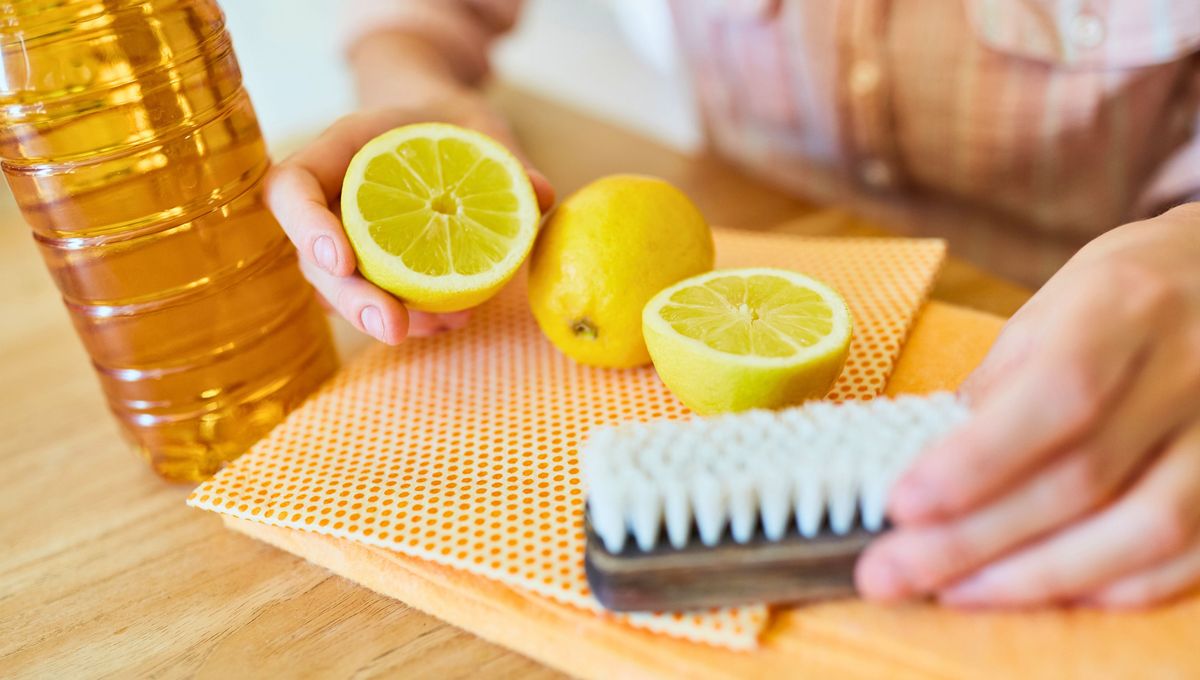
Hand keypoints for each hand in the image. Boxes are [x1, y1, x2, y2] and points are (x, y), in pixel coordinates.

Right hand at [266, 93, 553, 343]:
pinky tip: (453, 322)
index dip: (306, 226)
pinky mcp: (369, 268)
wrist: (440, 130)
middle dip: (351, 301)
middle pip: (312, 260)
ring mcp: (343, 239)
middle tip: (395, 330)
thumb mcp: (481, 123)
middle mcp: (330, 199)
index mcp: (339, 150)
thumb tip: (540, 194)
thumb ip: (507, 155)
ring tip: (443, 328)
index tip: (342, 260)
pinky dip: (412, 317)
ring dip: (382, 319)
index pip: (291, 187)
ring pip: (338, 292)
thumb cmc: (450, 120)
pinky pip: (375, 299)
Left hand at [856, 203, 1199, 607]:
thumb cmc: (1126, 293)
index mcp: (1124, 307)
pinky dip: (1110, 585)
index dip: (977, 462)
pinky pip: (1188, 556)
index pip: (1056, 396)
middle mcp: (1188, 369)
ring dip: (1036, 576)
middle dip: (974, 537)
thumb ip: (998, 387)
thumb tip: (929, 465)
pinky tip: (1039, 592)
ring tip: (950, 591)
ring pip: (1142, 530)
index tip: (900, 506)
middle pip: (1082, 477)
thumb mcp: (1051, 309)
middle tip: (890, 571)